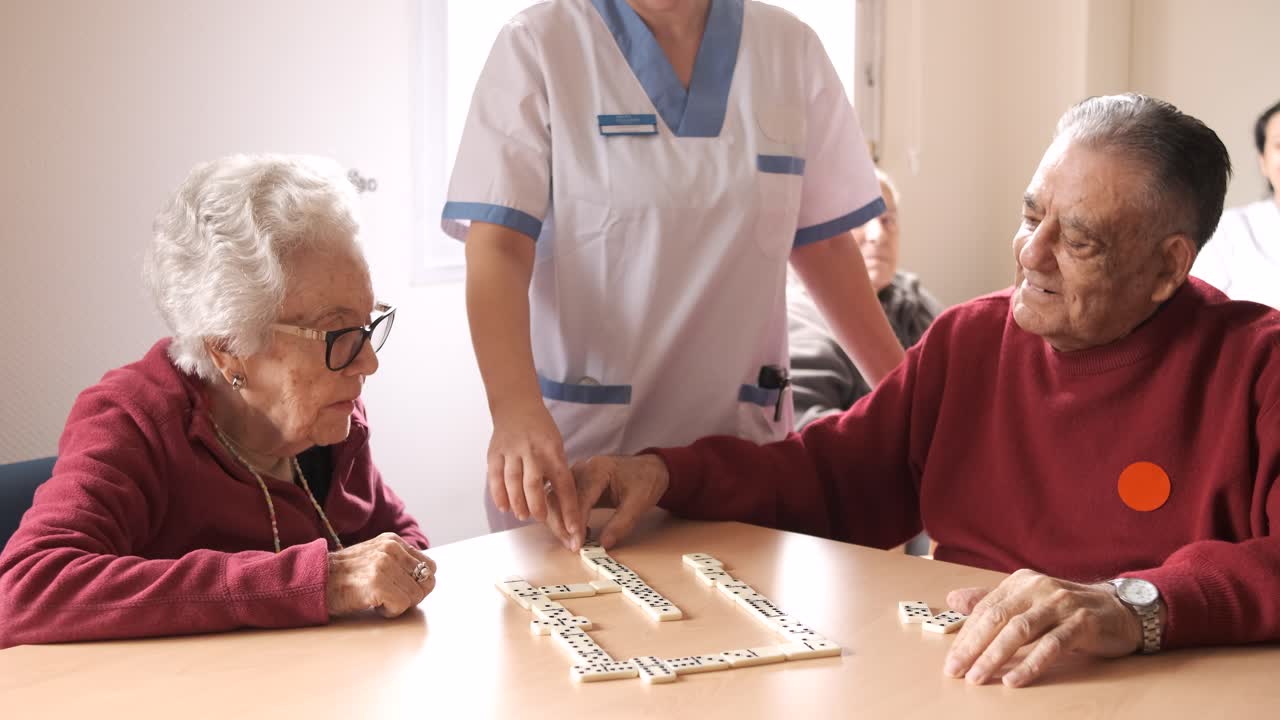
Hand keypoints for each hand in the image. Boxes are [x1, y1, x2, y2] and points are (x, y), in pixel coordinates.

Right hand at [326, 533, 436, 617]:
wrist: (316, 581)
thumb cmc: (345, 575)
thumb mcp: (375, 556)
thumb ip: (400, 561)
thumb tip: (427, 579)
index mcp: (394, 541)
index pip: (430, 566)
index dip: (418, 583)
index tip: (400, 589)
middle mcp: (391, 549)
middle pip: (427, 582)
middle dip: (412, 595)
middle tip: (390, 597)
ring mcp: (384, 565)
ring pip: (416, 596)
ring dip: (399, 604)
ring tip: (379, 599)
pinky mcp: (377, 583)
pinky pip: (401, 605)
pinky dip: (390, 612)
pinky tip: (374, 606)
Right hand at [487, 402, 580, 539]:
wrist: (517, 406)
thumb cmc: (541, 431)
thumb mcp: (557, 446)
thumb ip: (557, 472)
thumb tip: (561, 506)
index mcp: (553, 451)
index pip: (564, 485)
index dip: (569, 509)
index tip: (574, 529)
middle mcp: (532, 451)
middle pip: (534, 485)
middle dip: (538, 507)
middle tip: (541, 520)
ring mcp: (511, 451)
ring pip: (513, 482)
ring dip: (518, 503)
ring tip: (522, 515)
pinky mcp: (495, 452)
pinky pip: (495, 477)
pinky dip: (498, 494)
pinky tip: (504, 507)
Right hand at [546, 454, 669, 550]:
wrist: (650, 468)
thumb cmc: (645, 480)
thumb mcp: (639, 502)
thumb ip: (622, 523)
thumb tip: (604, 544)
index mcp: (597, 469)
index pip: (579, 497)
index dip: (575, 523)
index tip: (577, 543)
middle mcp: (582, 469)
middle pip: (559, 497)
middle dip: (561, 525)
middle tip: (571, 546)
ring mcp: (577, 476)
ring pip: (555, 500)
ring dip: (559, 524)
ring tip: (572, 543)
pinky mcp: (576, 486)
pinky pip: (562, 502)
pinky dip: (563, 519)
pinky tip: (577, 532)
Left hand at [941, 569, 1143, 687]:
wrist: (1121, 609)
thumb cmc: (1068, 609)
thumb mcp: (1028, 601)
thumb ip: (993, 602)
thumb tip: (953, 600)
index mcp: (1021, 582)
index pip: (985, 609)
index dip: (965, 635)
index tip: (951, 659)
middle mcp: (1038, 588)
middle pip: (997, 618)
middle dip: (972, 646)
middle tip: (955, 670)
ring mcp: (1061, 604)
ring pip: (1020, 631)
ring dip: (995, 656)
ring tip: (977, 677)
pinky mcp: (1083, 623)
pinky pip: (1052, 645)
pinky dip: (1031, 664)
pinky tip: (1014, 679)